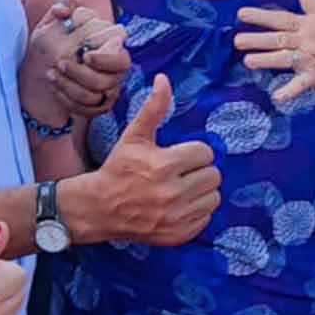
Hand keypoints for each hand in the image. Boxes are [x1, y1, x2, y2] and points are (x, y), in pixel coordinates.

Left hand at [24, 0, 130, 119]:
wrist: (52, 60)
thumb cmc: (63, 37)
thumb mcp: (61, 20)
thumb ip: (64, 8)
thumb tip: (66, 6)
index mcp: (116, 50)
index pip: (121, 59)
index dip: (105, 60)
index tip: (85, 55)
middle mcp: (116, 73)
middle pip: (104, 81)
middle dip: (80, 74)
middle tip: (60, 62)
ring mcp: (108, 91)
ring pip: (92, 97)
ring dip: (69, 86)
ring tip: (51, 73)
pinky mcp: (97, 106)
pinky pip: (84, 109)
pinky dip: (66, 99)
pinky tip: (54, 86)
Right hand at [82, 73, 220, 244]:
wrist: (100, 208)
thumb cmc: (118, 168)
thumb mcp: (134, 136)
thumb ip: (154, 108)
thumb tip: (164, 79)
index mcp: (163, 165)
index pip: (204, 153)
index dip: (193, 152)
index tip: (177, 156)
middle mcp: (172, 193)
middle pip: (213, 175)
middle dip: (199, 171)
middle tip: (180, 172)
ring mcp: (176, 217)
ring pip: (214, 197)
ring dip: (202, 191)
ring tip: (181, 188)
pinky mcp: (178, 235)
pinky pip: (206, 218)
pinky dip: (197, 211)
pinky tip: (178, 205)